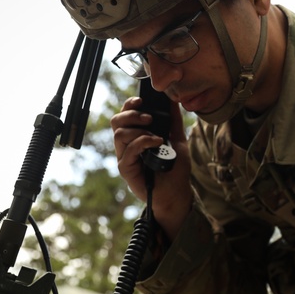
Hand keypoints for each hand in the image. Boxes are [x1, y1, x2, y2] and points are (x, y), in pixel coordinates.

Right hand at [110, 96, 192, 238]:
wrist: (177, 193)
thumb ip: (174, 121)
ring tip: (156, 135)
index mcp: (136, 136)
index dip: (129, 105)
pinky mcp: (126, 169)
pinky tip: (157, 142)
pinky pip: (129, 150)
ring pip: (119, 134)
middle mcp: (127, 146)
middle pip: (116, 122)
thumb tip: (173, 100)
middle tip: (149, 118)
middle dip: (131, 114)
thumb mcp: (178, 140)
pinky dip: (143, 142)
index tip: (141, 100)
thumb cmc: (175, 169)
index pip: (124, 116)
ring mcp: (125, 157)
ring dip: (139, 130)